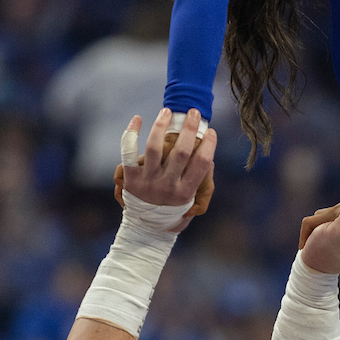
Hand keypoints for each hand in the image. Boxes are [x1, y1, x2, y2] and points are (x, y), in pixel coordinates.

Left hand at [114, 111, 215, 227]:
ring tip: (167, 111)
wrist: (146, 228)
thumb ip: (202, 183)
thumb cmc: (174, 209)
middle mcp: (168, 187)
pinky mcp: (130, 179)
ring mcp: (148, 182)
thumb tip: (207, 158)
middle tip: (194, 113)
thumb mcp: (193, 202)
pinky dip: (131, 134)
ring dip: (161, 126)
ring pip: (155, 148)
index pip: (201, 163)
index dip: (208, 145)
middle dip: (190, 129)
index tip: (211, 132)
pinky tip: (137, 118)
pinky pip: (128, 153)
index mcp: (186, 192)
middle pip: (182, 152)